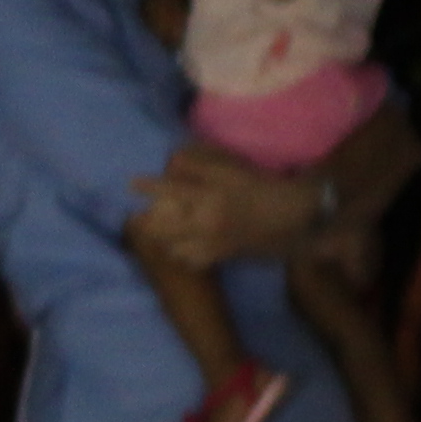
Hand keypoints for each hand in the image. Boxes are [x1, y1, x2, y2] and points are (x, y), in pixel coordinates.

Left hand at [129, 146, 318, 271]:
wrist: (290, 217)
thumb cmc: (262, 188)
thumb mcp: (232, 170)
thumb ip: (202, 165)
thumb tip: (174, 160)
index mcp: (209, 196)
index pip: (171, 190)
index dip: (149, 186)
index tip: (130, 184)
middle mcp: (206, 221)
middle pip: (166, 228)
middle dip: (148, 225)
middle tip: (137, 220)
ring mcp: (213, 242)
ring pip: (176, 249)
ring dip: (163, 243)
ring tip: (156, 237)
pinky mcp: (222, 255)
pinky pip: (194, 261)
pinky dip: (183, 257)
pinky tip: (180, 252)